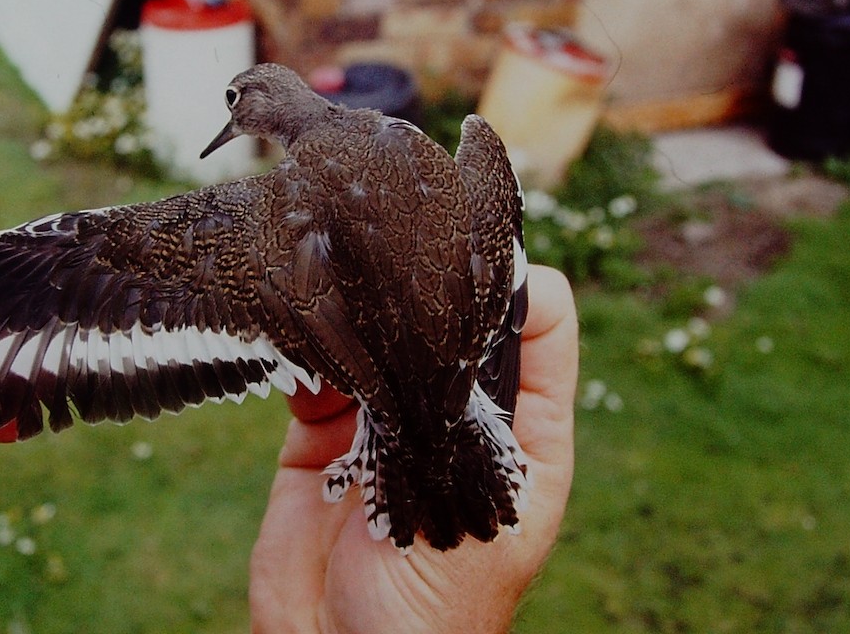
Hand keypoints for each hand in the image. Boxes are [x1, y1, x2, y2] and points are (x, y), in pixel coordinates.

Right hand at [250, 265, 577, 632]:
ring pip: (380, 345)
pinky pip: (317, 380)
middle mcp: (455, 424)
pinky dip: (309, 357)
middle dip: (428, 294)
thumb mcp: (480, 514)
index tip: (483, 252)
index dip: (522, 288)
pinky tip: (306, 345)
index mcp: (524, 438)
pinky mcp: (320, 442)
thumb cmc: (434, 614)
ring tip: (346, 298)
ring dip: (361, 321)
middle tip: (400, 255)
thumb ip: (475, 424)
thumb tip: (466, 325)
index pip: (543, 335)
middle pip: (453, 330)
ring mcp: (385, 430)